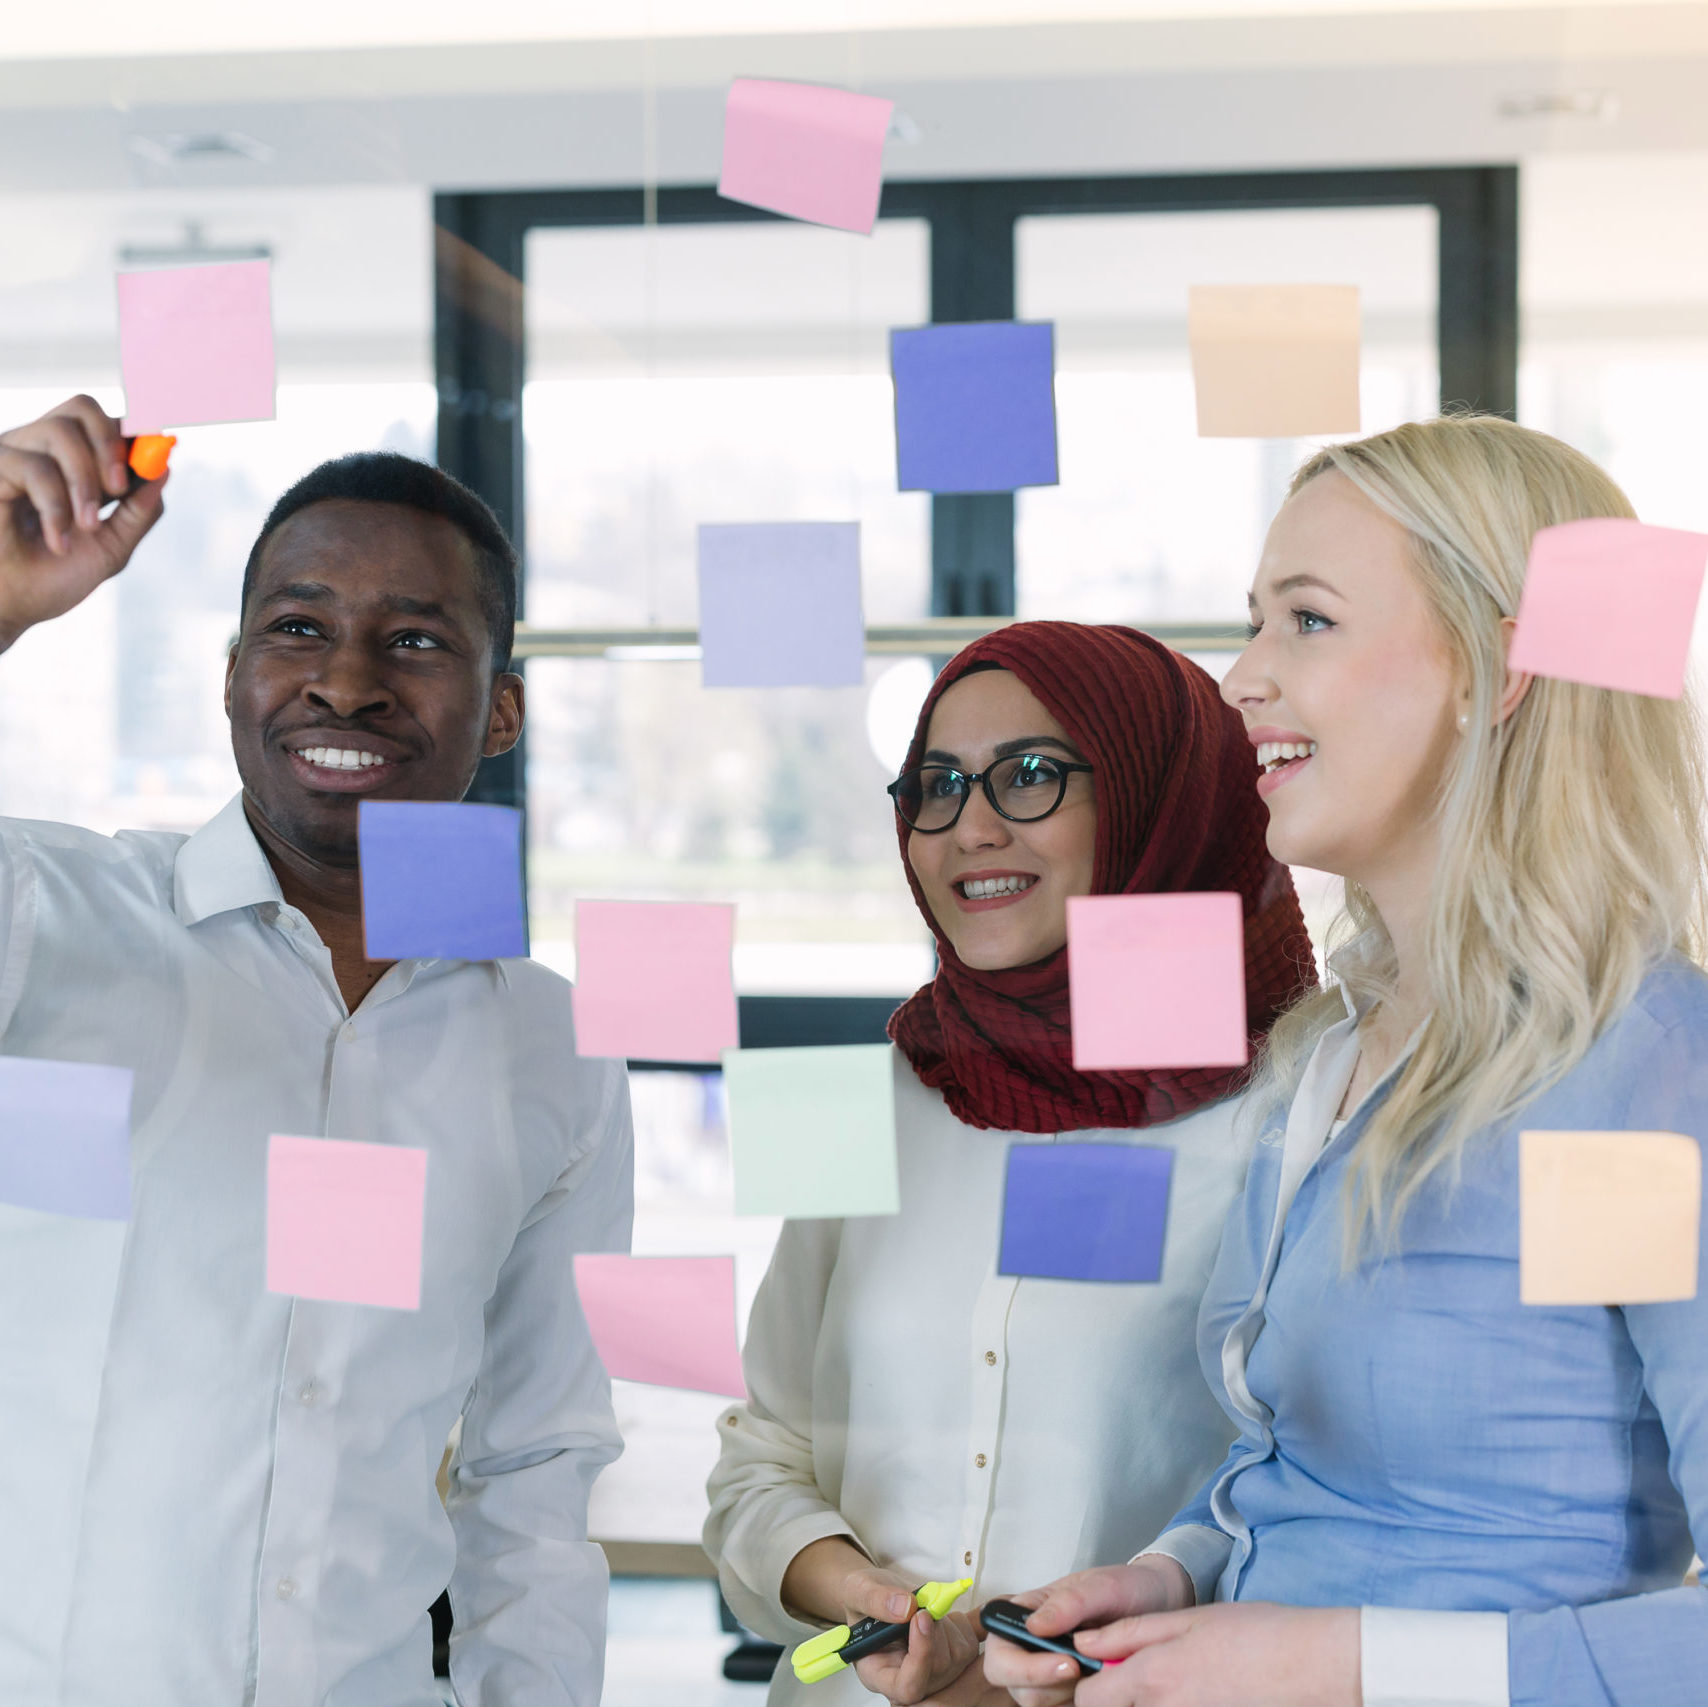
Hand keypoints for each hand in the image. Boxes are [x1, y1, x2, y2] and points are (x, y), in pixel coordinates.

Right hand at [0, 396, 164, 651]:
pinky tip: (59, 540)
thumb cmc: (51, 578)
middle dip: (111, 444)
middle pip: (82, 407)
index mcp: (74, 464)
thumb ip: (138, 512)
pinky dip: (56, 506)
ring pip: (60, 430)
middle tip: (118, 488)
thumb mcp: (111, 547)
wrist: (9, 608)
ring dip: (84, 482)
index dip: (136, 430)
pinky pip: (33, 466)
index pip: (108, 423)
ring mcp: (13, 454)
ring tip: (86, 527)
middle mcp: (42, 449)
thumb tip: (165, 469)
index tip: (158, 449)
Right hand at [852, 1604, 983, 1704]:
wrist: (881, 1595)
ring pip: (958, 1656)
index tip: (921, 1618)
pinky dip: (969, 1621)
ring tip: (928, 1608)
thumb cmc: (865, 1599)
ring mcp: (935, 1671)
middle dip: (935, 1629)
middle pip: (938, 1669)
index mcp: (880, 1673)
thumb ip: (875, 1599)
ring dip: (948, 1622)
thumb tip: (905, 1608)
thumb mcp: (858, 1590)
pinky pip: (973, 1643)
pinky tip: (956, 1611)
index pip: (907, 1688)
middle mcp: (909, 1678)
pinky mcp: (954, 1655)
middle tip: (922, 1605)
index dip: (921, 1658)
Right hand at [982, 1560, 1189, 1706]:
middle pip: (1011, 1684)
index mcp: (1027, 1614)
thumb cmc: (1127, 1588)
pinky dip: (1082, 1704)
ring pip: (1035, 1702)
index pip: (1000, 1650)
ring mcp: (1047, 1672)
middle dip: (1047, 1685)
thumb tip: (1034, 1626)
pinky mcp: (1067, 1691)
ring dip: (1067, 1696)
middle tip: (1086, 1672)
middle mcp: (1030, 1646)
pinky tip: (1103, 1686)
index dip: (1023, 1666)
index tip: (1069, 1664)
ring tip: (1099, 1671)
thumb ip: (1071, 1602)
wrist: (1158, 1604)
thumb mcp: (1103, 1587)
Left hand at [1071, 1602, 1359, 1706]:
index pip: (1089, 1701)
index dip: (1089, 1687)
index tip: (1103, 1674)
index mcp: (1153, 1680)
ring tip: (1184, 1682)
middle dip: (1121, 1698)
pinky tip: (1205, 1693)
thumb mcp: (1188, 1619)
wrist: (1317, 1667)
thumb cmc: (1257, 1635)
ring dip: (1151, 1703)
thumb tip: (1086, 1642)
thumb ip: (1129, 1633)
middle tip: (1149, 1677)